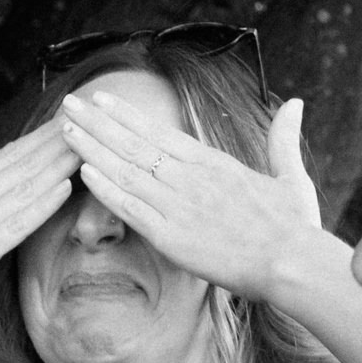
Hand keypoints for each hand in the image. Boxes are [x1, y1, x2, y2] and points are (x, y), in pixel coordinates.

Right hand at [0, 125, 80, 301]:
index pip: (7, 156)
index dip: (38, 137)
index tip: (65, 117)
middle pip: (22, 164)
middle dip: (56, 141)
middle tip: (90, 116)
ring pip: (24, 188)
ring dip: (58, 165)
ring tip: (87, 143)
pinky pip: (15, 225)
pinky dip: (40, 206)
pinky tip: (64, 189)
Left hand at [61, 89, 346, 310]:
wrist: (292, 262)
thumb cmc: (295, 226)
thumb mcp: (291, 175)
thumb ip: (284, 139)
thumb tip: (297, 103)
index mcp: (214, 163)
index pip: (160, 132)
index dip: (127, 115)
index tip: (102, 100)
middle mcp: (190, 177)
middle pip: (134, 143)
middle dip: (98, 122)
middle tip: (67, 103)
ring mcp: (178, 205)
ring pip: (126, 170)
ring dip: (92, 148)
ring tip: (64, 128)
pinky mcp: (171, 236)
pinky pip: (130, 208)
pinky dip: (106, 188)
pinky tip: (82, 172)